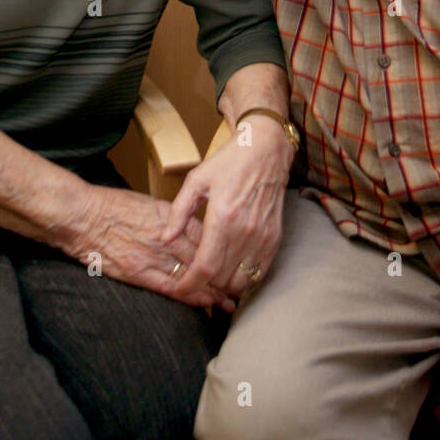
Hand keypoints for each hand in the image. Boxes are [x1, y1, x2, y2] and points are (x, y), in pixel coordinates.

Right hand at [72, 185, 230, 310]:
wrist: (81, 216)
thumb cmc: (110, 206)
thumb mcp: (147, 203)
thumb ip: (170, 217)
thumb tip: (187, 226)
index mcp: (169, 216)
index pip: (207, 235)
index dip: (225, 250)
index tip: (236, 260)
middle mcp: (166, 236)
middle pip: (205, 257)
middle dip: (225, 274)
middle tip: (241, 286)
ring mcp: (153, 255)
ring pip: (193, 275)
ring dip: (213, 291)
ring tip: (228, 303)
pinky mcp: (139, 273)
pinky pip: (172, 288)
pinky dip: (190, 297)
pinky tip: (205, 305)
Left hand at [161, 123, 290, 308]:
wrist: (266, 149)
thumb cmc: (230, 161)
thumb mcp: (196, 180)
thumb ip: (179, 212)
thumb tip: (165, 239)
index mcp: (222, 218)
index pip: (205, 267)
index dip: (190, 285)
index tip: (180, 289)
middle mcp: (245, 231)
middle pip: (221, 279)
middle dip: (203, 285)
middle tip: (193, 279)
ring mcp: (262, 237)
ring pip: (241, 281)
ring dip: (224, 285)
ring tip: (212, 276)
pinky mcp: (274, 238)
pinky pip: (259, 273)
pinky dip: (244, 279)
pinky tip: (232, 270)